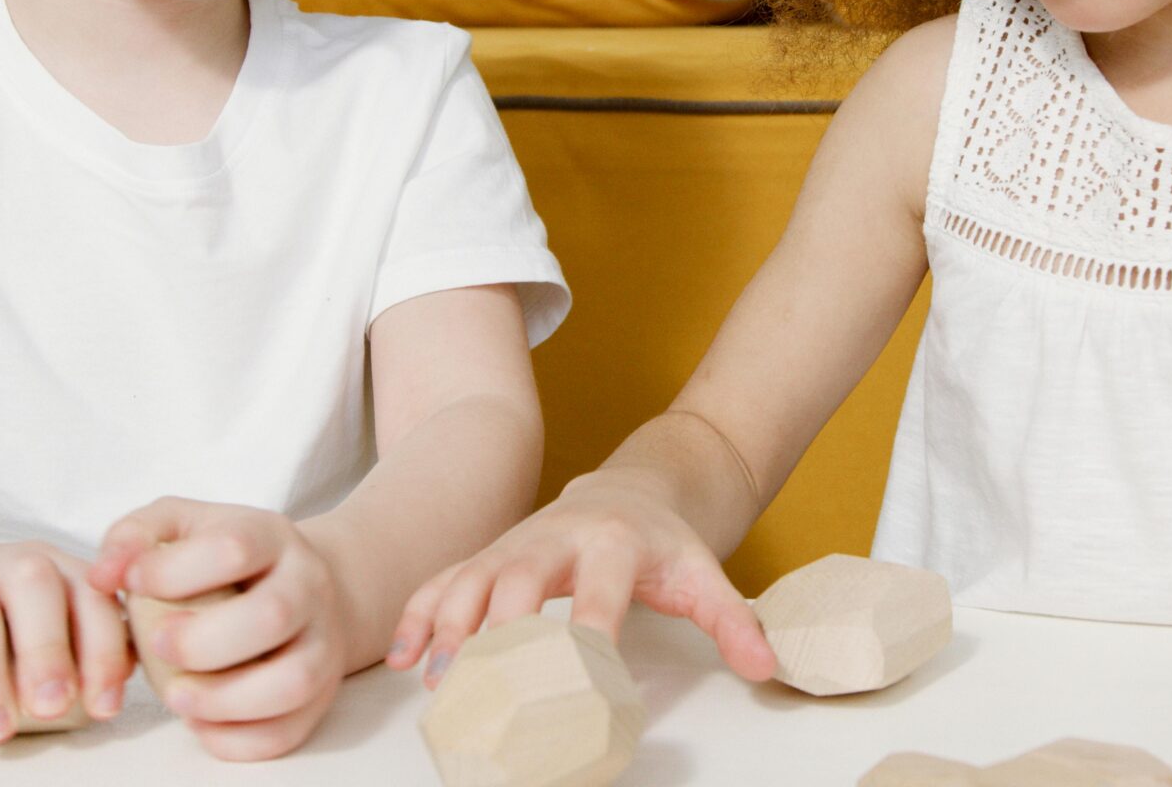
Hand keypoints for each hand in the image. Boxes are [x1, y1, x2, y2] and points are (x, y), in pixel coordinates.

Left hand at [90, 498, 353, 761]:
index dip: (172, 572)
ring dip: (223, 699)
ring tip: (176, 695)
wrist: (302, 587)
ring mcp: (322, 643)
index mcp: (271, 537)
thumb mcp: (182, 526)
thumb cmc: (224, 559)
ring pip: (292, 681)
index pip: (234, 547)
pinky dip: (235, 739)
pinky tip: (199, 721)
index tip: (132, 584)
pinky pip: (287, 732)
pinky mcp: (319, 697)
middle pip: (273, 615)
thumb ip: (134, 537)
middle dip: (201, 642)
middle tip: (156, 644)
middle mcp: (308, 586)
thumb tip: (103, 576)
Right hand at [386, 469, 775, 685]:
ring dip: (451, 626)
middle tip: (484, 679)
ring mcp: (515, 545)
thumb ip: (733, 622)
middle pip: (520, 577)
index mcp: (613, 542)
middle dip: (500, 626)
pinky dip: (421, 615)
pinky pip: (444, 580)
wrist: (628, 492)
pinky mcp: (488, 555)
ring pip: (471, 577)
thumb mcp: (704, 575)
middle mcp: (555, 538)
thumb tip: (765, 667)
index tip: (581, 672)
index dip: (589, 627)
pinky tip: (407, 659)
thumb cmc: (662, 545)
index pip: (600, 589)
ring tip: (438, 680)